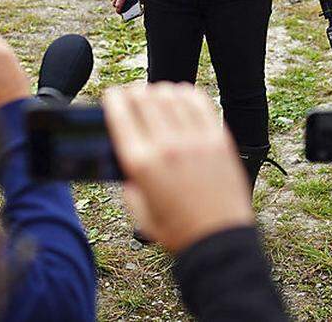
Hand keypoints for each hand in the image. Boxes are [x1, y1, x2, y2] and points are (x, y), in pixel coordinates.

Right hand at [104, 82, 253, 253]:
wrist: (219, 240)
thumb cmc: (179, 230)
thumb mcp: (139, 211)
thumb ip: (129, 181)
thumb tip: (126, 158)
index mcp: (142, 164)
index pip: (120, 113)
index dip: (113, 98)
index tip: (112, 95)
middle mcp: (167, 146)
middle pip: (144, 98)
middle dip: (133, 92)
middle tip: (132, 95)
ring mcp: (195, 140)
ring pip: (171, 95)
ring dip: (158, 91)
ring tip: (156, 97)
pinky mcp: (218, 139)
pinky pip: (199, 102)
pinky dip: (186, 93)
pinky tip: (181, 98)